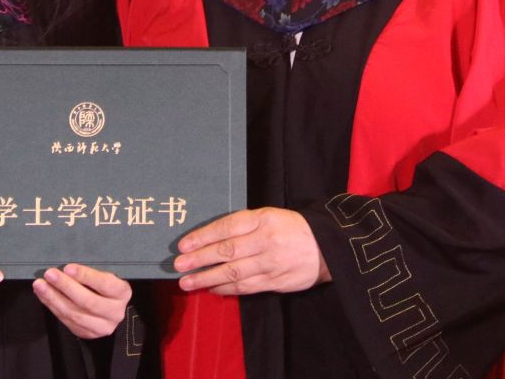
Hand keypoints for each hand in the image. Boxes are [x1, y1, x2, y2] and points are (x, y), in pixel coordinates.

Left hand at [34, 262, 131, 338]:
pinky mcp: (88, 334)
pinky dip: (53, 307)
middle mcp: (115, 312)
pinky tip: (43, 295)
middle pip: (88, 302)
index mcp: (121, 292)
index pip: (104, 284)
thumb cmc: (101, 283)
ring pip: (76, 314)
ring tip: (40, 285)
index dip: (85, 276)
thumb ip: (88, 271)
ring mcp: (102, 326)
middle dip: (66, 287)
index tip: (67, 267)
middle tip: (49, 274)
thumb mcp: (102, 272)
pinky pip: (68, 322)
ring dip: (54, 298)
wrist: (107, 306)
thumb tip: (65, 264)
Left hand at [175, 206, 325, 294]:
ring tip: (188, 282)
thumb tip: (209, 237)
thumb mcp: (267, 215)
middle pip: (226, 252)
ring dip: (208, 279)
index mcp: (260, 220)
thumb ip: (242, 224)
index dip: (202, 237)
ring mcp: (270, 264)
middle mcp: (264, 242)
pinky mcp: (276, 282)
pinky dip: (227, 289)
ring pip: (234, 274)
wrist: (326, 247)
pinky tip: (212, 288)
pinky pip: (247, 287)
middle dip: (199, 260)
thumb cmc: (289, 227)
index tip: (182, 245)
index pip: (225, 228)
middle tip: (178, 266)